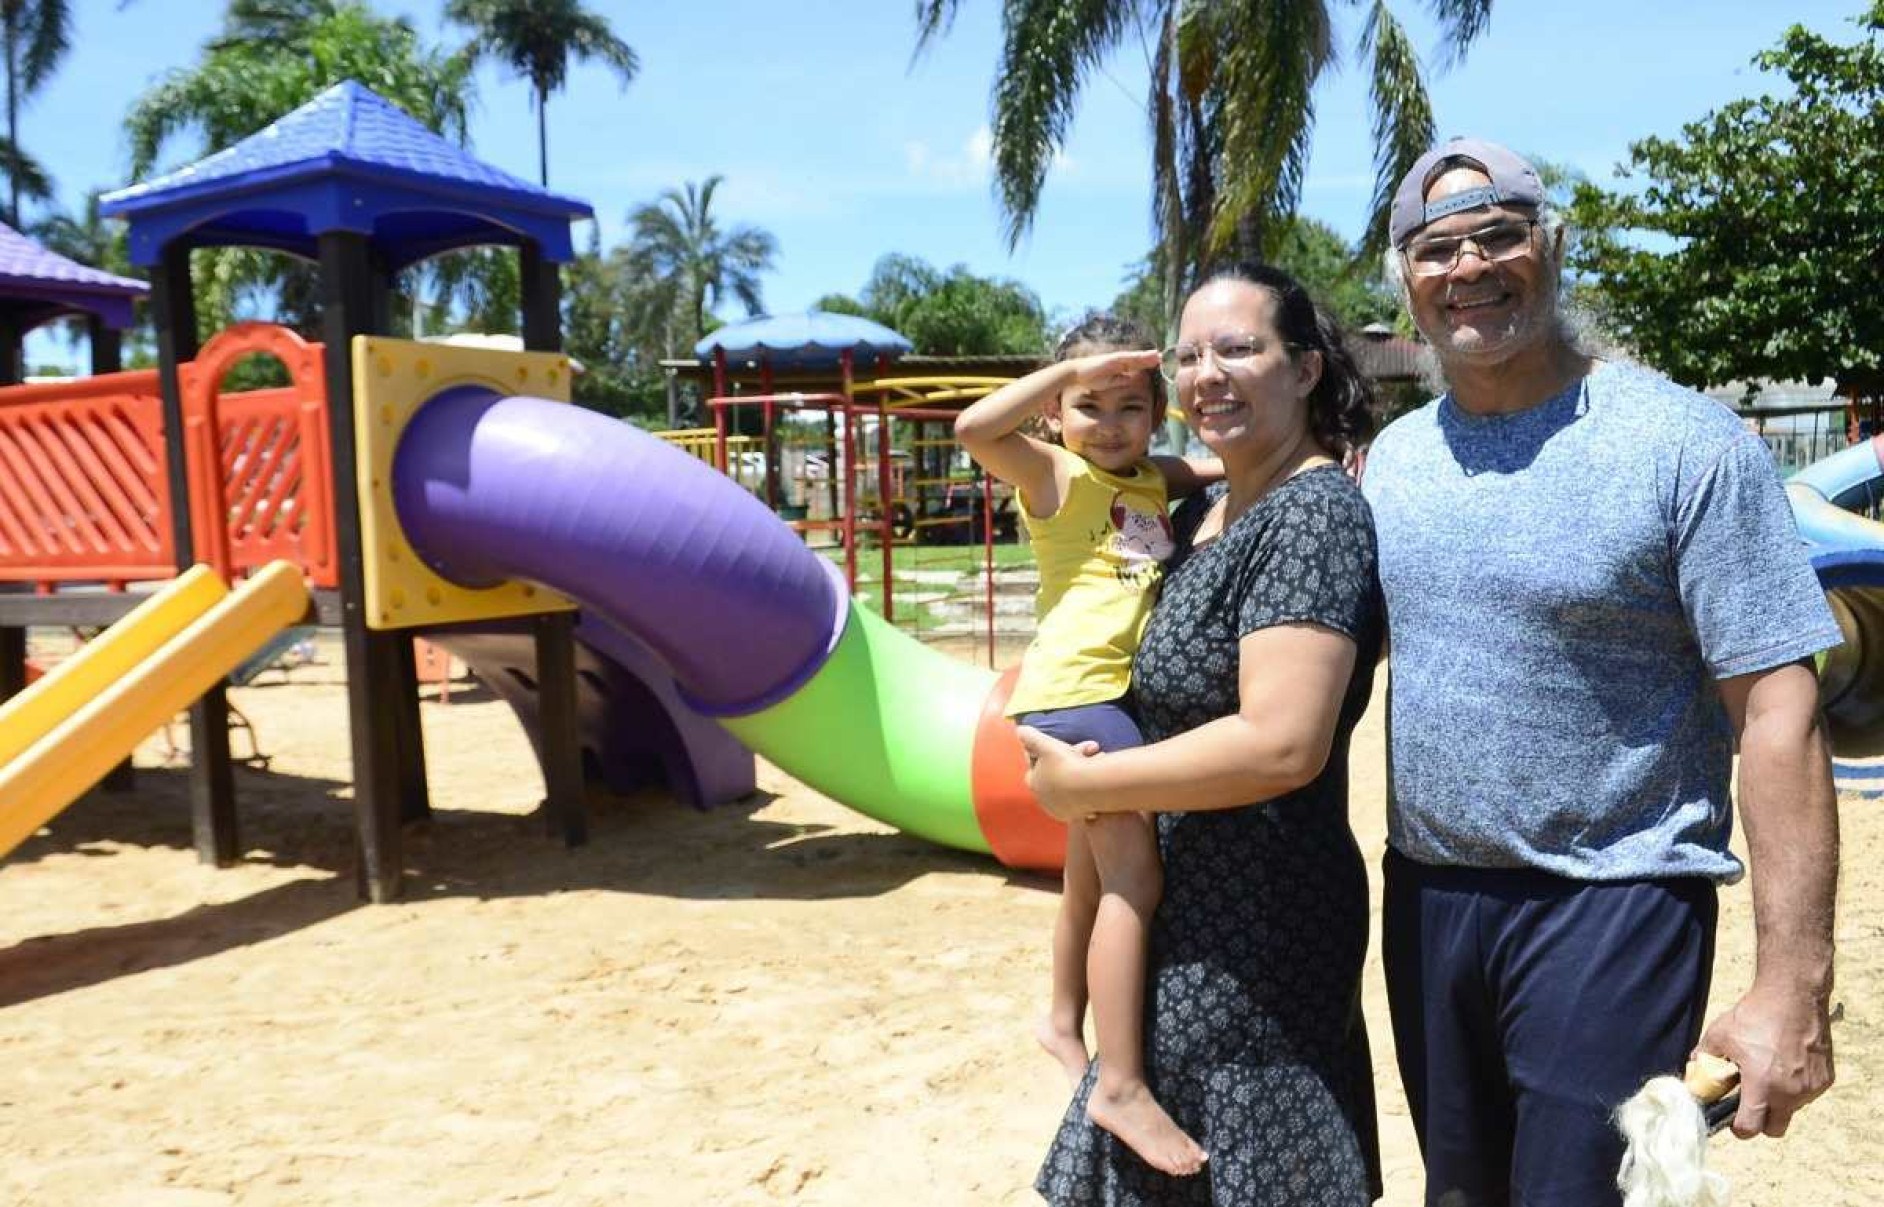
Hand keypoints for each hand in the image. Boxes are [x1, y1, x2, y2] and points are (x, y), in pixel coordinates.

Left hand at [1014, 725, 1102, 820]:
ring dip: (1077, 776)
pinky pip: (1079, 802)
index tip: (1056, 750)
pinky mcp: (1074, 817)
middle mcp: (1043, 799)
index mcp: (1033, 783)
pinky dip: (1084, 792)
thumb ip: (1030, 736)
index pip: (1033, 769)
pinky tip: (1093, 781)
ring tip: (1093, 760)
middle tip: (1085, 751)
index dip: (1043, 758)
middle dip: (1067, 763)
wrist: (1088, 786)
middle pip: (1053, 777)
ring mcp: (1058, 810)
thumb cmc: (1064, 763)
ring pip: (1068, 788)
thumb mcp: (1045, 744)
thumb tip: (1020, 730)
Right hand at [1065, 349, 1161, 392]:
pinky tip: (1144, 356)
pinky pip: (1126, 359)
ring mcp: (1115, 359)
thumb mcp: (1109, 381)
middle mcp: (1119, 360)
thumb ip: (1120, 379)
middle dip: (1150, 357)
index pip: (1136, 363)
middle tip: (1162, 356)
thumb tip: (1130, 379)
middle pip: (1138, 358)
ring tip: (1157, 354)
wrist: (1077, 372)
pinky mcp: (1111, 360)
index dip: (1147, 362)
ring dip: (1146, 356)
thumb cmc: (1092, 377)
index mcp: (1119, 365)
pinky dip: (1136, 358)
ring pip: (1134, 357)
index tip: (1158, 360)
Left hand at [1696, 978, 1834, 1137]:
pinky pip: (1807, 1094)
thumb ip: (1705, 1057)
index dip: (1738, 1128)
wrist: (1793, 997)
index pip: (1750, 1128)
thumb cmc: (1754, 1015)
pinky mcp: (1825, 1079)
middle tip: (1751, 1102)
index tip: (1733, 1120)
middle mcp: (1789, 1093)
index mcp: (1762, 1086)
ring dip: (1779, 1101)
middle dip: (1761, 1122)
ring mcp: (1810, 1088)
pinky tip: (1786, 1063)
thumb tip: (1695, 1070)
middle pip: (1775, 1129)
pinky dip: (1795, 1087)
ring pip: (1792, 1110)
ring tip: (1768, 1072)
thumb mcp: (1719, 1035)